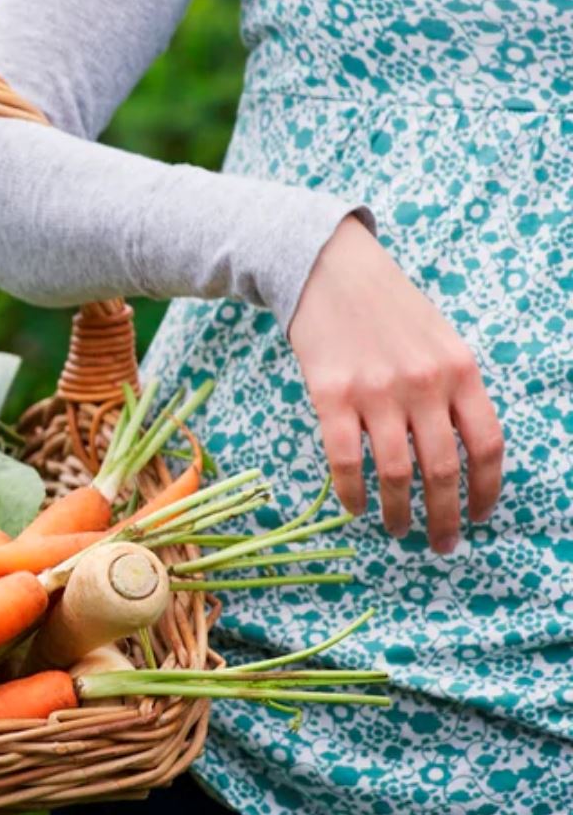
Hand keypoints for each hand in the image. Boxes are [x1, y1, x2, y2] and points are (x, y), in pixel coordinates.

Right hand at [287, 216, 502, 552]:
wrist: (327, 270)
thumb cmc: (387, 308)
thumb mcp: (439, 341)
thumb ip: (452, 390)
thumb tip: (458, 454)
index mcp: (460, 370)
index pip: (487, 444)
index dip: (486, 489)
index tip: (479, 517)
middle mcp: (424, 384)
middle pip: (443, 468)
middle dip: (445, 516)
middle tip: (441, 544)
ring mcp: (376, 391)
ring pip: (395, 471)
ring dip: (398, 512)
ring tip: (396, 531)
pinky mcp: (330, 395)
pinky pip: (344, 459)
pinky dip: (352, 491)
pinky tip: (355, 507)